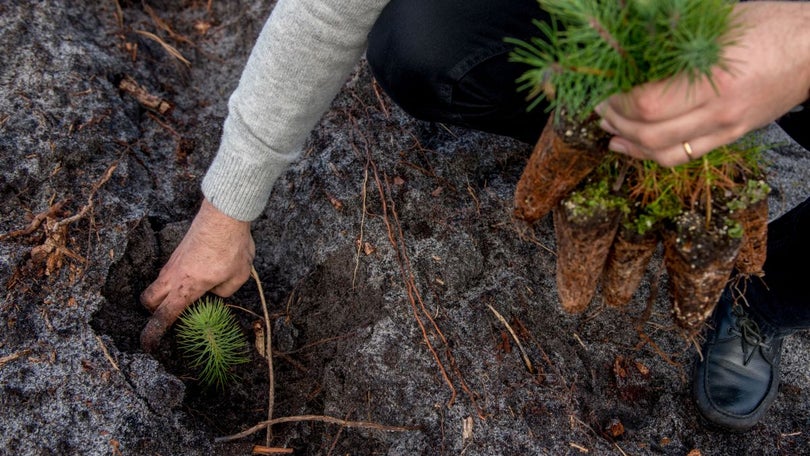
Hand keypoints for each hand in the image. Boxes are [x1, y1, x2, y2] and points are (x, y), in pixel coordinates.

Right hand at [140, 198, 254, 351]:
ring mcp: (173, 262)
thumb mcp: (236, 278)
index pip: (163, 316)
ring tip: (186, 297)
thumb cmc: (232, 247)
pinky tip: (196, 277)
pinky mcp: (178, 252)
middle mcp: (173, 276)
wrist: (225, 214)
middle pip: (148, 301)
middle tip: (171, 316)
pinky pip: (168, 272)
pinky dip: (174, 280)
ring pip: (157, 284)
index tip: (147, 345)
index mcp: (186, 288)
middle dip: (153, 312)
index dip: (153, 334)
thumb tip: (214, 292)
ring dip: (164, 294)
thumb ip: (223, 292)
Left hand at [597, 1, 809, 166]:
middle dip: (617, 121)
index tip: (604, 88)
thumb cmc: (769, 26)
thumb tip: (627, 34)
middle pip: (650, 132)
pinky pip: (683, 157)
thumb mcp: (719, 21)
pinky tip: (631, 145)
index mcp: (714, 78)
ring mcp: (725, 128)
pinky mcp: (730, 136)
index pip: (649, 104)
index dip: (619, 101)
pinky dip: (650, 154)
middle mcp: (719, 110)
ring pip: (663, 152)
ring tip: (609, 128)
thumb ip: (674, 35)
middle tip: (600, 108)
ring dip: (629, 143)